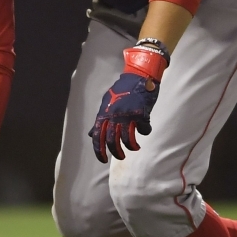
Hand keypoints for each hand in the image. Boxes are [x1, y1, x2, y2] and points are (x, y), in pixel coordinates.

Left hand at [88, 43, 167, 162]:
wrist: (139, 76)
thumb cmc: (123, 90)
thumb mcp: (107, 103)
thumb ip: (100, 119)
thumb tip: (91, 134)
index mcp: (104, 113)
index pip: (97, 136)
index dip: (99, 150)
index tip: (103, 160)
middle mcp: (114, 115)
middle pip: (112, 141)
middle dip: (116, 152)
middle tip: (121, 156)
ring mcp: (127, 114)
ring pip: (127, 139)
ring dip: (132, 146)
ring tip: (134, 147)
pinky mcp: (141, 113)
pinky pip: (143, 130)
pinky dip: (145, 131)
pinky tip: (145, 129)